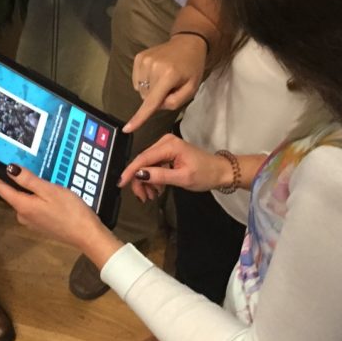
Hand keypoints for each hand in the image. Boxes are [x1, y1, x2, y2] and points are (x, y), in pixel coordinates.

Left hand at [0, 165, 121, 270]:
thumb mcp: (50, 190)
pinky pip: (34, 208)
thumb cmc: (70, 209)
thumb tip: (9, 169)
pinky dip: (40, 200)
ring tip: (48, 182)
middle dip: (21, 182)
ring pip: (25, 201)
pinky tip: (53, 197)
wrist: (86, 234)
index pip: (0, 188)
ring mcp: (31, 222)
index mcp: (22, 206)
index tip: (7, 161)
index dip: (0, 174)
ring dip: (33, 191)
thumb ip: (28, 180)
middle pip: (13, 194)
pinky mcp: (40, 226)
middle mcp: (22, 216)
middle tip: (36, 170)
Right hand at [119, 136, 266, 201]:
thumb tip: (140, 174)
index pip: (143, 158)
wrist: (220, 172)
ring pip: (147, 165)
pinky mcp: (167, 153)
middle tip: (143, 197)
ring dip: (146, 181)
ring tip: (152, 196)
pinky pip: (153, 166)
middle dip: (140, 180)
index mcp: (169, 145)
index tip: (121, 183)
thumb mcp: (182, 178)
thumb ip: (160, 175)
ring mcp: (166, 147)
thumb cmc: (205, 174)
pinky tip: (157, 189)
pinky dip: (153, 178)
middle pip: (143, 162)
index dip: (131, 172)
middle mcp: (165, 142)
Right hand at [126, 36, 206, 132]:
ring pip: (141, 90)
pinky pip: (137, 80)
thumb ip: (175, 102)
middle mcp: (153, 67)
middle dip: (156, 98)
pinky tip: (156, 73)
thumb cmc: (192, 68)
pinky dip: (145, 81)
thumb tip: (157, 105)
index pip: (151, 102)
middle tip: (170, 86)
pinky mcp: (139, 57)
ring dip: (151, 89)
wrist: (187, 43)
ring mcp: (144, 60)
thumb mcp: (191, 88)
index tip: (127, 128)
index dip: (139, 117)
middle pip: (146, 97)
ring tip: (164, 78)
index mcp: (168, 76)